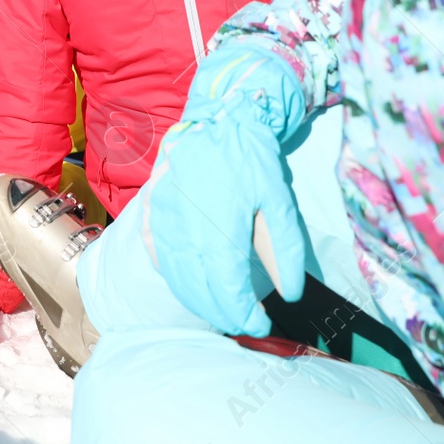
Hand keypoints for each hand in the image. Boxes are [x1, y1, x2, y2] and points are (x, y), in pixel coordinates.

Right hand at [139, 45, 309, 336]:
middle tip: (243, 324)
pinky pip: (158, 255)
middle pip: (199, 288)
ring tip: (218, 312)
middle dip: (222, 314)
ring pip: (175, 275)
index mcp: (221, 224)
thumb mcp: (279, 201)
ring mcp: (164, 218)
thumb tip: (290, 294)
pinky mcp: (153, 211)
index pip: (228, 287)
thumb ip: (287, 251)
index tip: (261, 326)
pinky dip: (173, 276)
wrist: (218, 117)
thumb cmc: (252, 159)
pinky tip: (188, 285)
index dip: (244, 314)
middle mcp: (186, 225)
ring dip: (196, 301)